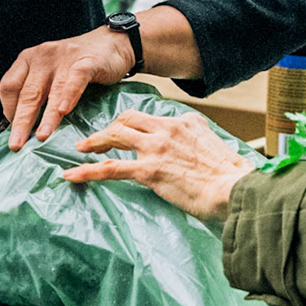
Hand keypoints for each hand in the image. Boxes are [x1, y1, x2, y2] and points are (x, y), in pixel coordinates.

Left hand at [0, 24, 137, 149]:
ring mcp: (64, 58)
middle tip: (17, 143)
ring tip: (42, 136)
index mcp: (29, 59)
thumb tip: (24, 127)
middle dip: (22, 122)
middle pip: (28, 93)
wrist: (112, 43)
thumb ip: (38, 92)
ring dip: (46, 117)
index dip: (8, 110)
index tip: (13, 130)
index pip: (8, 86)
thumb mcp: (50, 73)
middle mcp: (43, 57)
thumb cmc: (78, 62)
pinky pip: (75, 80)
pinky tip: (64, 111)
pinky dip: (68, 96)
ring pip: (52, 91)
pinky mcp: (87, 62)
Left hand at [60, 110, 255, 221]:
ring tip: (81, 149)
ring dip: (95, 142)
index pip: (151, 117)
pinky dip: (87, 171)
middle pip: (128, 119)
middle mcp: (166, 129)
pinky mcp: (148, 171)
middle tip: (97, 138)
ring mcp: (155, 148)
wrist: (233, 188)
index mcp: (184, 122)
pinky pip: (110, 168)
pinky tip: (72, 175)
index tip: (124, 130)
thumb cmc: (229, 175)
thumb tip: (193, 143)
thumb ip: (198, 138)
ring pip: (115, 136)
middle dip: (109, 127)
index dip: (133, 123)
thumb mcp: (214, 145)